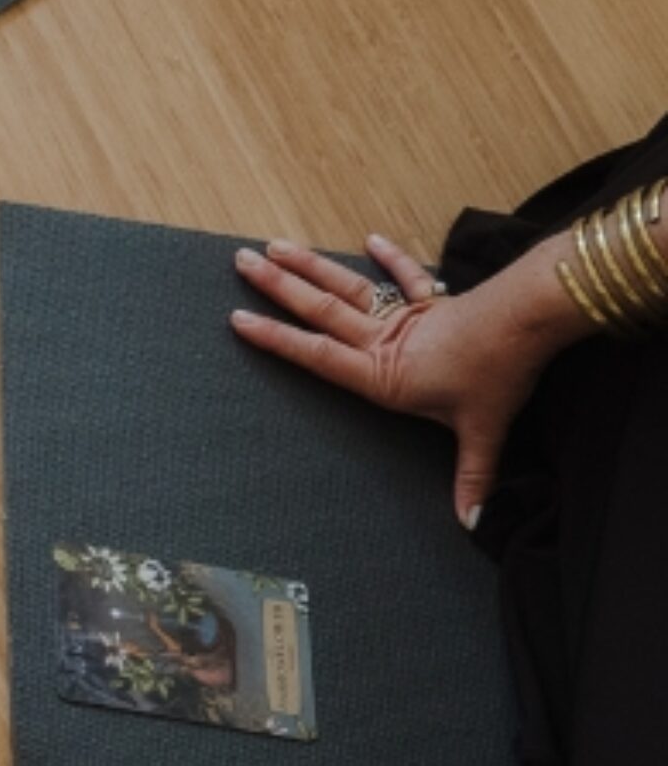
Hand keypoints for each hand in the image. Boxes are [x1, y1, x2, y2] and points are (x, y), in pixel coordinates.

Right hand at [231, 237, 560, 526]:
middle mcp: (385, 341)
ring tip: (276, 246)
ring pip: (348, 288)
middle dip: (278, 286)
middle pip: (322, 310)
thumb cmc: (499, 374)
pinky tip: (369, 241)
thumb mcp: (483, 429)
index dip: (277, 339)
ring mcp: (407, 317)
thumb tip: (472, 524)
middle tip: (243, 261)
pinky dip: (390, 258)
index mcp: (384, 373)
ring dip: (311, 266)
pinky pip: (406, 276)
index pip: (318, 355)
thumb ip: (473, 476)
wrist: (527, 320)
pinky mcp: (434, 301)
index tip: (238, 319)